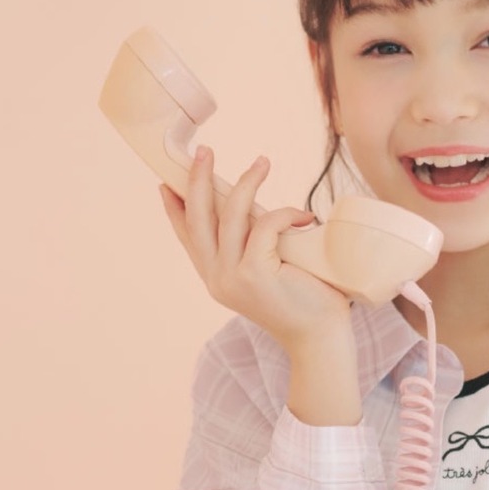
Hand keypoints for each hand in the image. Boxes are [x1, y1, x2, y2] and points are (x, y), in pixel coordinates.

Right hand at [158, 145, 352, 349]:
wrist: (321, 339)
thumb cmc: (306, 303)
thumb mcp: (269, 272)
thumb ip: (255, 247)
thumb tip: (256, 210)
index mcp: (217, 279)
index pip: (188, 237)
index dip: (175, 208)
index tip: (167, 182)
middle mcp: (217, 279)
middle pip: (197, 218)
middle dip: (197, 180)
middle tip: (204, 150)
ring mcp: (233, 277)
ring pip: (230, 215)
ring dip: (246, 182)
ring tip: (262, 161)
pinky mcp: (254, 274)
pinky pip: (265, 225)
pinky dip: (285, 214)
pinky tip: (304, 217)